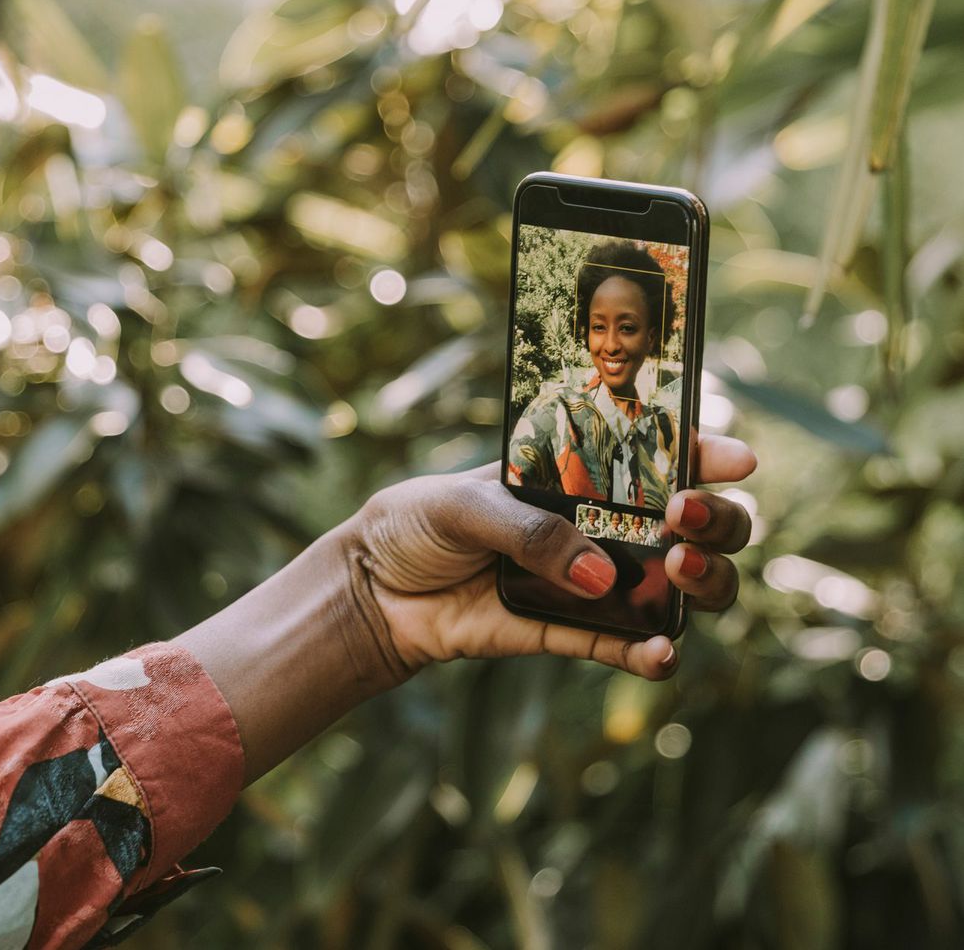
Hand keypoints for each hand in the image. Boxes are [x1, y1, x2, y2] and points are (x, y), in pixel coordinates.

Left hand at [342, 434, 756, 681]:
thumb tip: (600, 575)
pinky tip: (662, 653)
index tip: (735, 459)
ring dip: (703, 584)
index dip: (707, 454)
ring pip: (680, 589)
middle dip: (718, 521)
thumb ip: (529, 532)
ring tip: (680, 574)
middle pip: (697, 526)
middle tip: (689, 518)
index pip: (660, 457)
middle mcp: (604, 526)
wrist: (373, 591)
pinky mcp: (572, 633)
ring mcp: (596, 582)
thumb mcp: (462, 506)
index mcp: (581, 474)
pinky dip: (652, 654)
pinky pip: (627, 647)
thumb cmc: (416, 524)